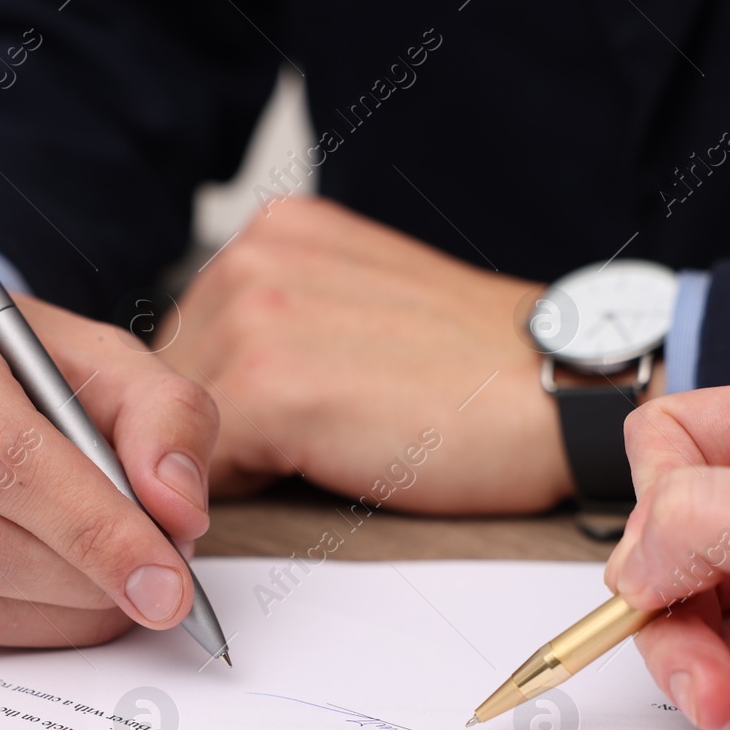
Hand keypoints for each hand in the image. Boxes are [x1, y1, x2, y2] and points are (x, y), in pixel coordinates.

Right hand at [0, 274, 217, 646]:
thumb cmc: (33, 368)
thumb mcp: (115, 364)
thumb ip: (167, 419)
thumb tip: (176, 511)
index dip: (92, 527)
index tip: (166, 578)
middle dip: (82, 579)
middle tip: (153, 590)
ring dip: (56, 613)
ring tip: (116, 592)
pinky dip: (15, 626)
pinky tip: (62, 602)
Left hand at [159, 197, 572, 512]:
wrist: (561, 395)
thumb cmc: (479, 375)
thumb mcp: (362, 314)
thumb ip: (283, 330)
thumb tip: (207, 403)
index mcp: (277, 233)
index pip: (187, 339)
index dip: (212, 403)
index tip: (257, 439)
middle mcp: (252, 255)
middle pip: (168, 382)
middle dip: (211, 434)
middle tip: (297, 458)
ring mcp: (254, 314)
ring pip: (171, 428)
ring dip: (222, 467)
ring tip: (317, 463)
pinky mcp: (267, 386)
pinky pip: (194, 467)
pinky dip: (232, 496)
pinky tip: (313, 479)